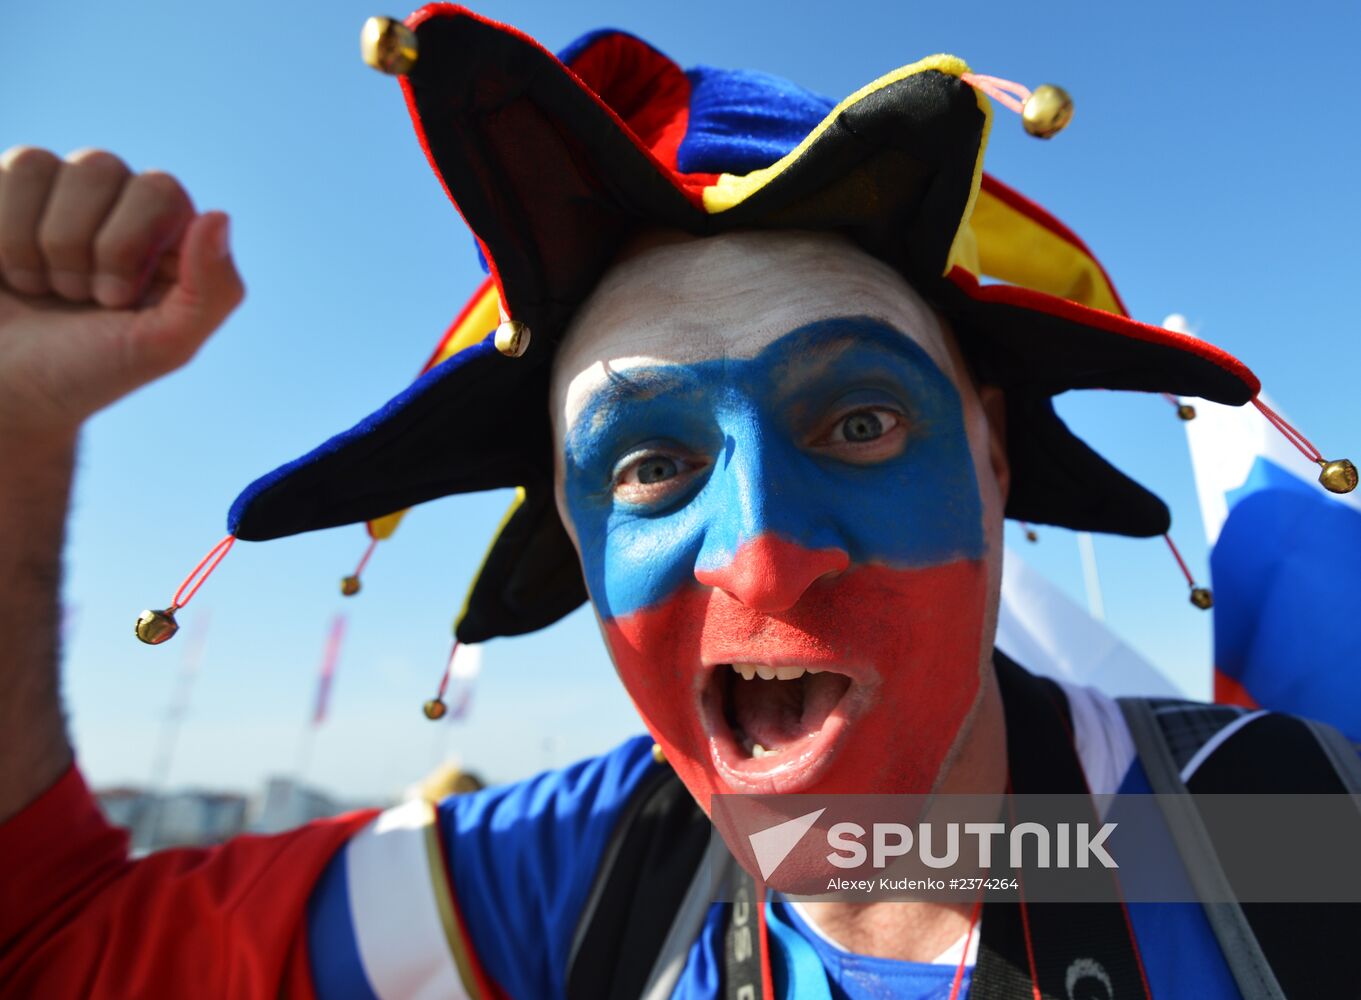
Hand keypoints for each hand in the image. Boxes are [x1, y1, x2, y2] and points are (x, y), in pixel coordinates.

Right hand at [0, 146, 242, 442]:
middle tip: (78, 296)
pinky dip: (1, 236)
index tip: (114, 300)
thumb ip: (212, 291)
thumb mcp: (165, 347)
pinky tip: (10, 271)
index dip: (126, 246)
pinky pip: (6, 169)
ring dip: (35, 243)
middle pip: (99, 166)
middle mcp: (121, 201)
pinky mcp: (5, 193)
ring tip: (45, 286)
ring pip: (39, 163)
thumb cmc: (88, 370)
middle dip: (80, 247)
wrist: (7, 392)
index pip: (159, 190)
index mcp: (171, 233)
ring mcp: (60, 192)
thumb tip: (218, 215)